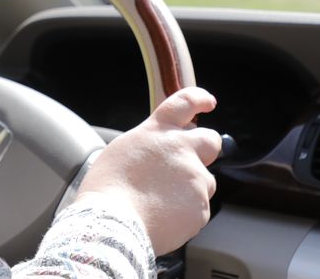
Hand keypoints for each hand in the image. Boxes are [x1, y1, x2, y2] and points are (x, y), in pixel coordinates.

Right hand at [77, 87, 221, 255]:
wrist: (113, 221)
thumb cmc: (108, 187)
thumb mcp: (123, 149)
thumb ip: (148, 143)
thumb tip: (157, 151)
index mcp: (157, 131)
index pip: (185, 103)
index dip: (199, 99)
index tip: (207, 102)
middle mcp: (180, 149)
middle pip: (210, 140)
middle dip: (206, 149)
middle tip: (192, 161)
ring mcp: (194, 177)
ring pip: (203, 182)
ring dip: (190, 189)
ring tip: (161, 202)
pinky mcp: (201, 207)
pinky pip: (198, 208)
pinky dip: (186, 213)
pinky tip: (164, 216)